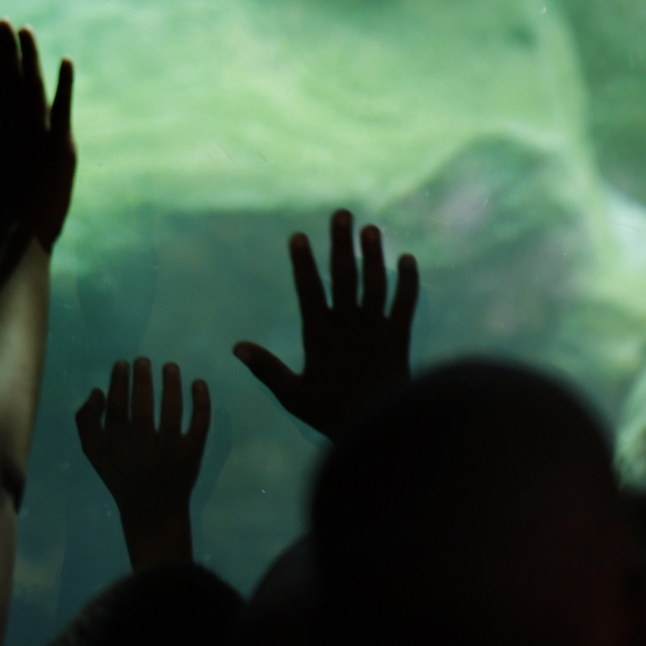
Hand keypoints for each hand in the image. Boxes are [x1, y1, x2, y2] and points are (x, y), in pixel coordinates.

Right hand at [0, 22, 77, 254]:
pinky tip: (66, 62)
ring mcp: (38, 137)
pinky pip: (63, 111)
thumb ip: (0, 145)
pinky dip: (65, 86)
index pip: (3, 94)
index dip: (0, 67)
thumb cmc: (15, 211)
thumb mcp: (3, 173)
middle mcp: (20, 131)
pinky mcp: (60, 147)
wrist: (24, 234)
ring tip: (26, 30)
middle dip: (8, 51)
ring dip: (30, 59)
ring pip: (32, 90)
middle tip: (2, 21)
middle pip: (13, 83)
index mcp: (9, 136)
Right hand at [74, 356, 211, 558]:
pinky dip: (201, 403)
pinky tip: (198, 383)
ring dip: (171, 387)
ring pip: (171, 415)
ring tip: (170, 366)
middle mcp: (143, 453)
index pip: (117, 412)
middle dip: (142, 382)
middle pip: (142, 411)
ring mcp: (170, 455)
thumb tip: (97, 391)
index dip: (118, 385)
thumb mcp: (96, 456)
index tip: (122, 364)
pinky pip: (199, 426)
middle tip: (143, 360)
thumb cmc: (121, 477)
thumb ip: (87, 423)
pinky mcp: (192, 455)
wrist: (154, 512)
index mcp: (118, 452)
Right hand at [233, 211, 418, 439]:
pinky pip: (406, 305)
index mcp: (320, 336)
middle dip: (341, 244)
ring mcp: (376, 331)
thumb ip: (266, 369)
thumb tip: (236, 348)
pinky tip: (409, 260)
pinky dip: (409, 283)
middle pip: (344, 278)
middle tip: (342, 214)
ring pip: (375, 285)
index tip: (298, 236)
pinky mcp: (399, 339)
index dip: (303, 264)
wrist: (378, 431)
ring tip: (371, 229)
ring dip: (374, 256)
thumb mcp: (292, 395)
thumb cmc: (330, 414)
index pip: (310, 292)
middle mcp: (349, 327)